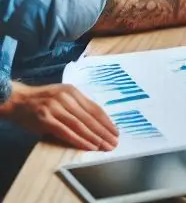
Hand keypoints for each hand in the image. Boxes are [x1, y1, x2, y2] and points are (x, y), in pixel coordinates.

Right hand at [1, 83, 118, 151]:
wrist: (18, 100)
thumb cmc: (42, 100)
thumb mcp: (62, 96)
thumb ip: (76, 106)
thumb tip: (95, 122)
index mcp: (73, 91)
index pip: (94, 108)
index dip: (106, 121)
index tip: (115, 131)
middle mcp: (66, 98)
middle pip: (90, 117)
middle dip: (104, 131)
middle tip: (114, 142)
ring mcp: (56, 108)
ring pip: (80, 125)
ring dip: (94, 137)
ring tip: (104, 146)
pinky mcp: (46, 120)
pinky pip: (66, 132)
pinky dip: (79, 140)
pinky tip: (88, 146)